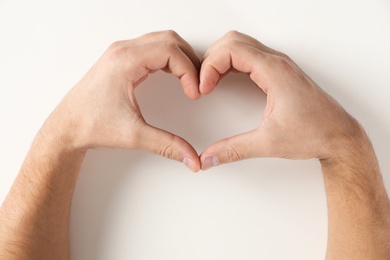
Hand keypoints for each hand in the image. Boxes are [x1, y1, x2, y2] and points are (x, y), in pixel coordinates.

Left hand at [43, 31, 200, 170]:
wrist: (67, 128)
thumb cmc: (90, 125)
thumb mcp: (133, 136)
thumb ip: (167, 145)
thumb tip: (191, 158)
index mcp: (124, 61)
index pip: (170, 51)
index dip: (189, 71)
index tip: (194, 93)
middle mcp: (122, 51)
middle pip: (169, 40)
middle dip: (189, 60)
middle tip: (197, 83)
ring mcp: (120, 53)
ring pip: (161, 41)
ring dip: (180, 57)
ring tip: (189, 80)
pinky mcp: (121, 60)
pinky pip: (152, 48)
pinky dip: (168, 58)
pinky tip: (173, 75)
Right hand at [199, 31, 363, 169]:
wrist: (340, 137)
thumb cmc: (315, 134)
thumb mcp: (268, 143)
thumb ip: (233, 150)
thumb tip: (208, 157)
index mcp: (275, 71)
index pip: (231, 50)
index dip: (210, 66)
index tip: (203, 88)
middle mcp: (277, 62)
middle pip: (233, 41)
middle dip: (211, 58)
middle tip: (203, 82)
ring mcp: (279, 65)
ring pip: (240, 44)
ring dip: (220, 58)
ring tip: (209, 80)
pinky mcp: (279, 72)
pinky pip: (249, 55)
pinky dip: (230, 62)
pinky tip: (224, 79)